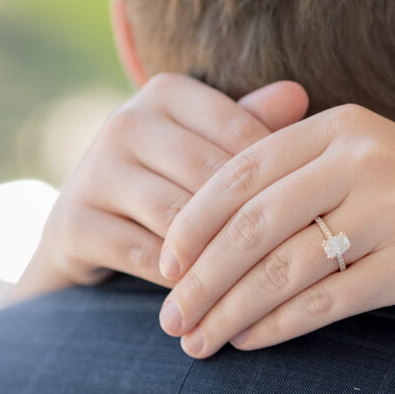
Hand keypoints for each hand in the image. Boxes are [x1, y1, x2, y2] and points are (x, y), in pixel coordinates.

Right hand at [14, 74, 308, 298]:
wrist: (87, 229)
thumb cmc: (172, 182)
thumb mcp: (211, 149)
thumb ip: (252, 125)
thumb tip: (298, 95)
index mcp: (166, 93)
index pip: (241, 133)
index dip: (284, 179)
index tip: (321, 215)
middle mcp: (126, 122)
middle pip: (211, 178)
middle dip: (255, 225)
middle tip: (306, 259)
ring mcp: (94, 171)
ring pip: (179, 219)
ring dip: (222, 260)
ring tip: (267, 287)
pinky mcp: (73, 221)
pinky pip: (144, 256)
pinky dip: (183, 283)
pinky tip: (217, 301)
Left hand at [157, 104, 394, 356]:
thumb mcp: (365, 166)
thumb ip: (299, 172)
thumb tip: (204, 220)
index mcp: (342, 127)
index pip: (243, 171)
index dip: (193, 220)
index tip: (161, 263)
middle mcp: (365, 160)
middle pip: (255, 223)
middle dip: (202, 276)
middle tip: (169, 317)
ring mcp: (393, 210)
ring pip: (285, 266)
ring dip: (231, 310)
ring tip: (197, 342)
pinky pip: (327, 300)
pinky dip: (279, 324)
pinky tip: (249, 342)